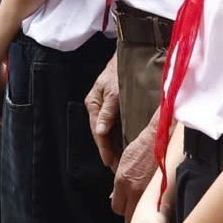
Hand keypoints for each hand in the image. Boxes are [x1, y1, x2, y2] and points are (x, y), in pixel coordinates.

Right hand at [85, 53, 121, 168]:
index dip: (104, 148)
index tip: (110, 162)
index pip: (98, 132)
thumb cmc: (120, 71)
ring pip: (108, 131)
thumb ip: (108, 112)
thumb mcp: (114, 92)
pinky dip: (118, 136)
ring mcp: (104, 107)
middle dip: (109, 151)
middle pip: (102, 134)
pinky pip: (114, 125)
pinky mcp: (113, 106)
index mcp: (93, 104)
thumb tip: (101, 131)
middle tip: (117, 168)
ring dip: (114, 146)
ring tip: (120, 162)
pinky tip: (123, 146)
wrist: (129, 54)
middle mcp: (96, 107)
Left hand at [110, 121, 156, 216]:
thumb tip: (116, 194)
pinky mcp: (164, 190)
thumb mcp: (125, 160)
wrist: (163, 136)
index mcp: (123, 181)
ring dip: (144, 209)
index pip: (116, 207)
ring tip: (147, 202)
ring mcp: (150, 191)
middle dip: (131, 210)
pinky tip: (158, 198)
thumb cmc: (145, 144)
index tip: (124, 202)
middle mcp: (135, 189)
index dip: (121, 205)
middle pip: (128, 214)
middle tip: (135, 203)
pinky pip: (158, 206)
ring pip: (143, 212)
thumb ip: (120, 180)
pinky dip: (157, 204)